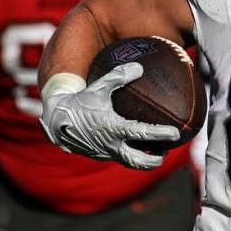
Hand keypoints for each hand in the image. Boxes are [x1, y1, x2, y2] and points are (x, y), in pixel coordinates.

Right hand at [40, 63, 179, 169]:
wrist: (55, 120)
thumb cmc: (80, 101)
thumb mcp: (98, 87)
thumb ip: (118, 76)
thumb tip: (139, 67)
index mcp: (113, 128)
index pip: (142, 133)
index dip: (160, 134)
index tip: (175, 133)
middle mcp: (110, 145)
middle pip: (138, 161)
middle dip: (155, 160)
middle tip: (168, 151)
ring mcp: (104, 153)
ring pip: (129, 162)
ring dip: (144, 160)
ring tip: (157, 154)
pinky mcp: (98, 155)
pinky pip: (118, 157)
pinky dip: (129, 154)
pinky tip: (135, 147)